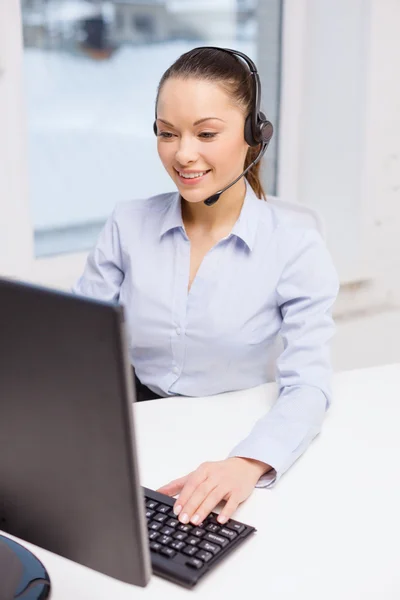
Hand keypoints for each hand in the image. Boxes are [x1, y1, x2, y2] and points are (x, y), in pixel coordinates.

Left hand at [156, 457, 271, 525]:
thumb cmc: (218, 472)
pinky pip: (232, 502)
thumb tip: (159, 492)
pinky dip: (226, 511)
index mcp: (204, 470)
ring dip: (204, 509)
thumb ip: (179, 484)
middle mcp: (215, 475)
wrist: (244, 466)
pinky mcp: (238, 491)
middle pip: (201, 491)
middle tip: (183, 519)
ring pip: (214, 496)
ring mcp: (227, 483)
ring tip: (196, 521)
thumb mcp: (198, 474)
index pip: (192, 483)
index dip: (183, 497)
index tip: (176, 510)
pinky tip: (220, 520)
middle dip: (191, 506)